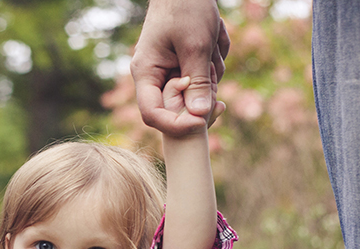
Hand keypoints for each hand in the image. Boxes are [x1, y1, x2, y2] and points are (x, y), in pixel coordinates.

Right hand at [131, 0, 229, 135]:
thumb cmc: (186, 8)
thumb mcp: (196, 45)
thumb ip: (198, 82)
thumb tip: (199, 116)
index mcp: (146, 73)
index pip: (152, 115)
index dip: (176, 124)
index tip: (201, 122)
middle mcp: (154, 77)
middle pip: (178, 107)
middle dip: (201, 91)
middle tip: (212, 66)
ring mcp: (169, 72)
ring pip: (196, 93)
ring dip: (212, 73)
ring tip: (212, 44)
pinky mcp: (183, 66)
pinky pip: (203, 78)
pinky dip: (213, 63)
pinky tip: (213, 41)